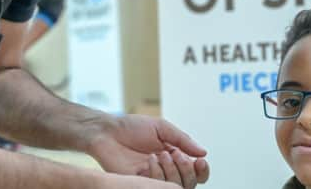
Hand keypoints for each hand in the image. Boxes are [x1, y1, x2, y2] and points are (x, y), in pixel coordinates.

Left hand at [86, 114, 208, 187]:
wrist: (108, 132)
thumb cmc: (132, 127)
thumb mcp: (162, 128)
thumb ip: (182, 139)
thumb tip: (203, 152)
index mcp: (174, 156)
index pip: (195, 171)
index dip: (202, 170)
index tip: (200, 161)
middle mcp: (166, 170)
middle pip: (190, 183)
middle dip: (187, 170)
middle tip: (175, 154)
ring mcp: (153, 179)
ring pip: (175, 187)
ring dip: (172, 172)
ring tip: (159, 155)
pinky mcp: (139, 184)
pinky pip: (156, 187)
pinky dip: (157, 175)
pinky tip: (149, 161)